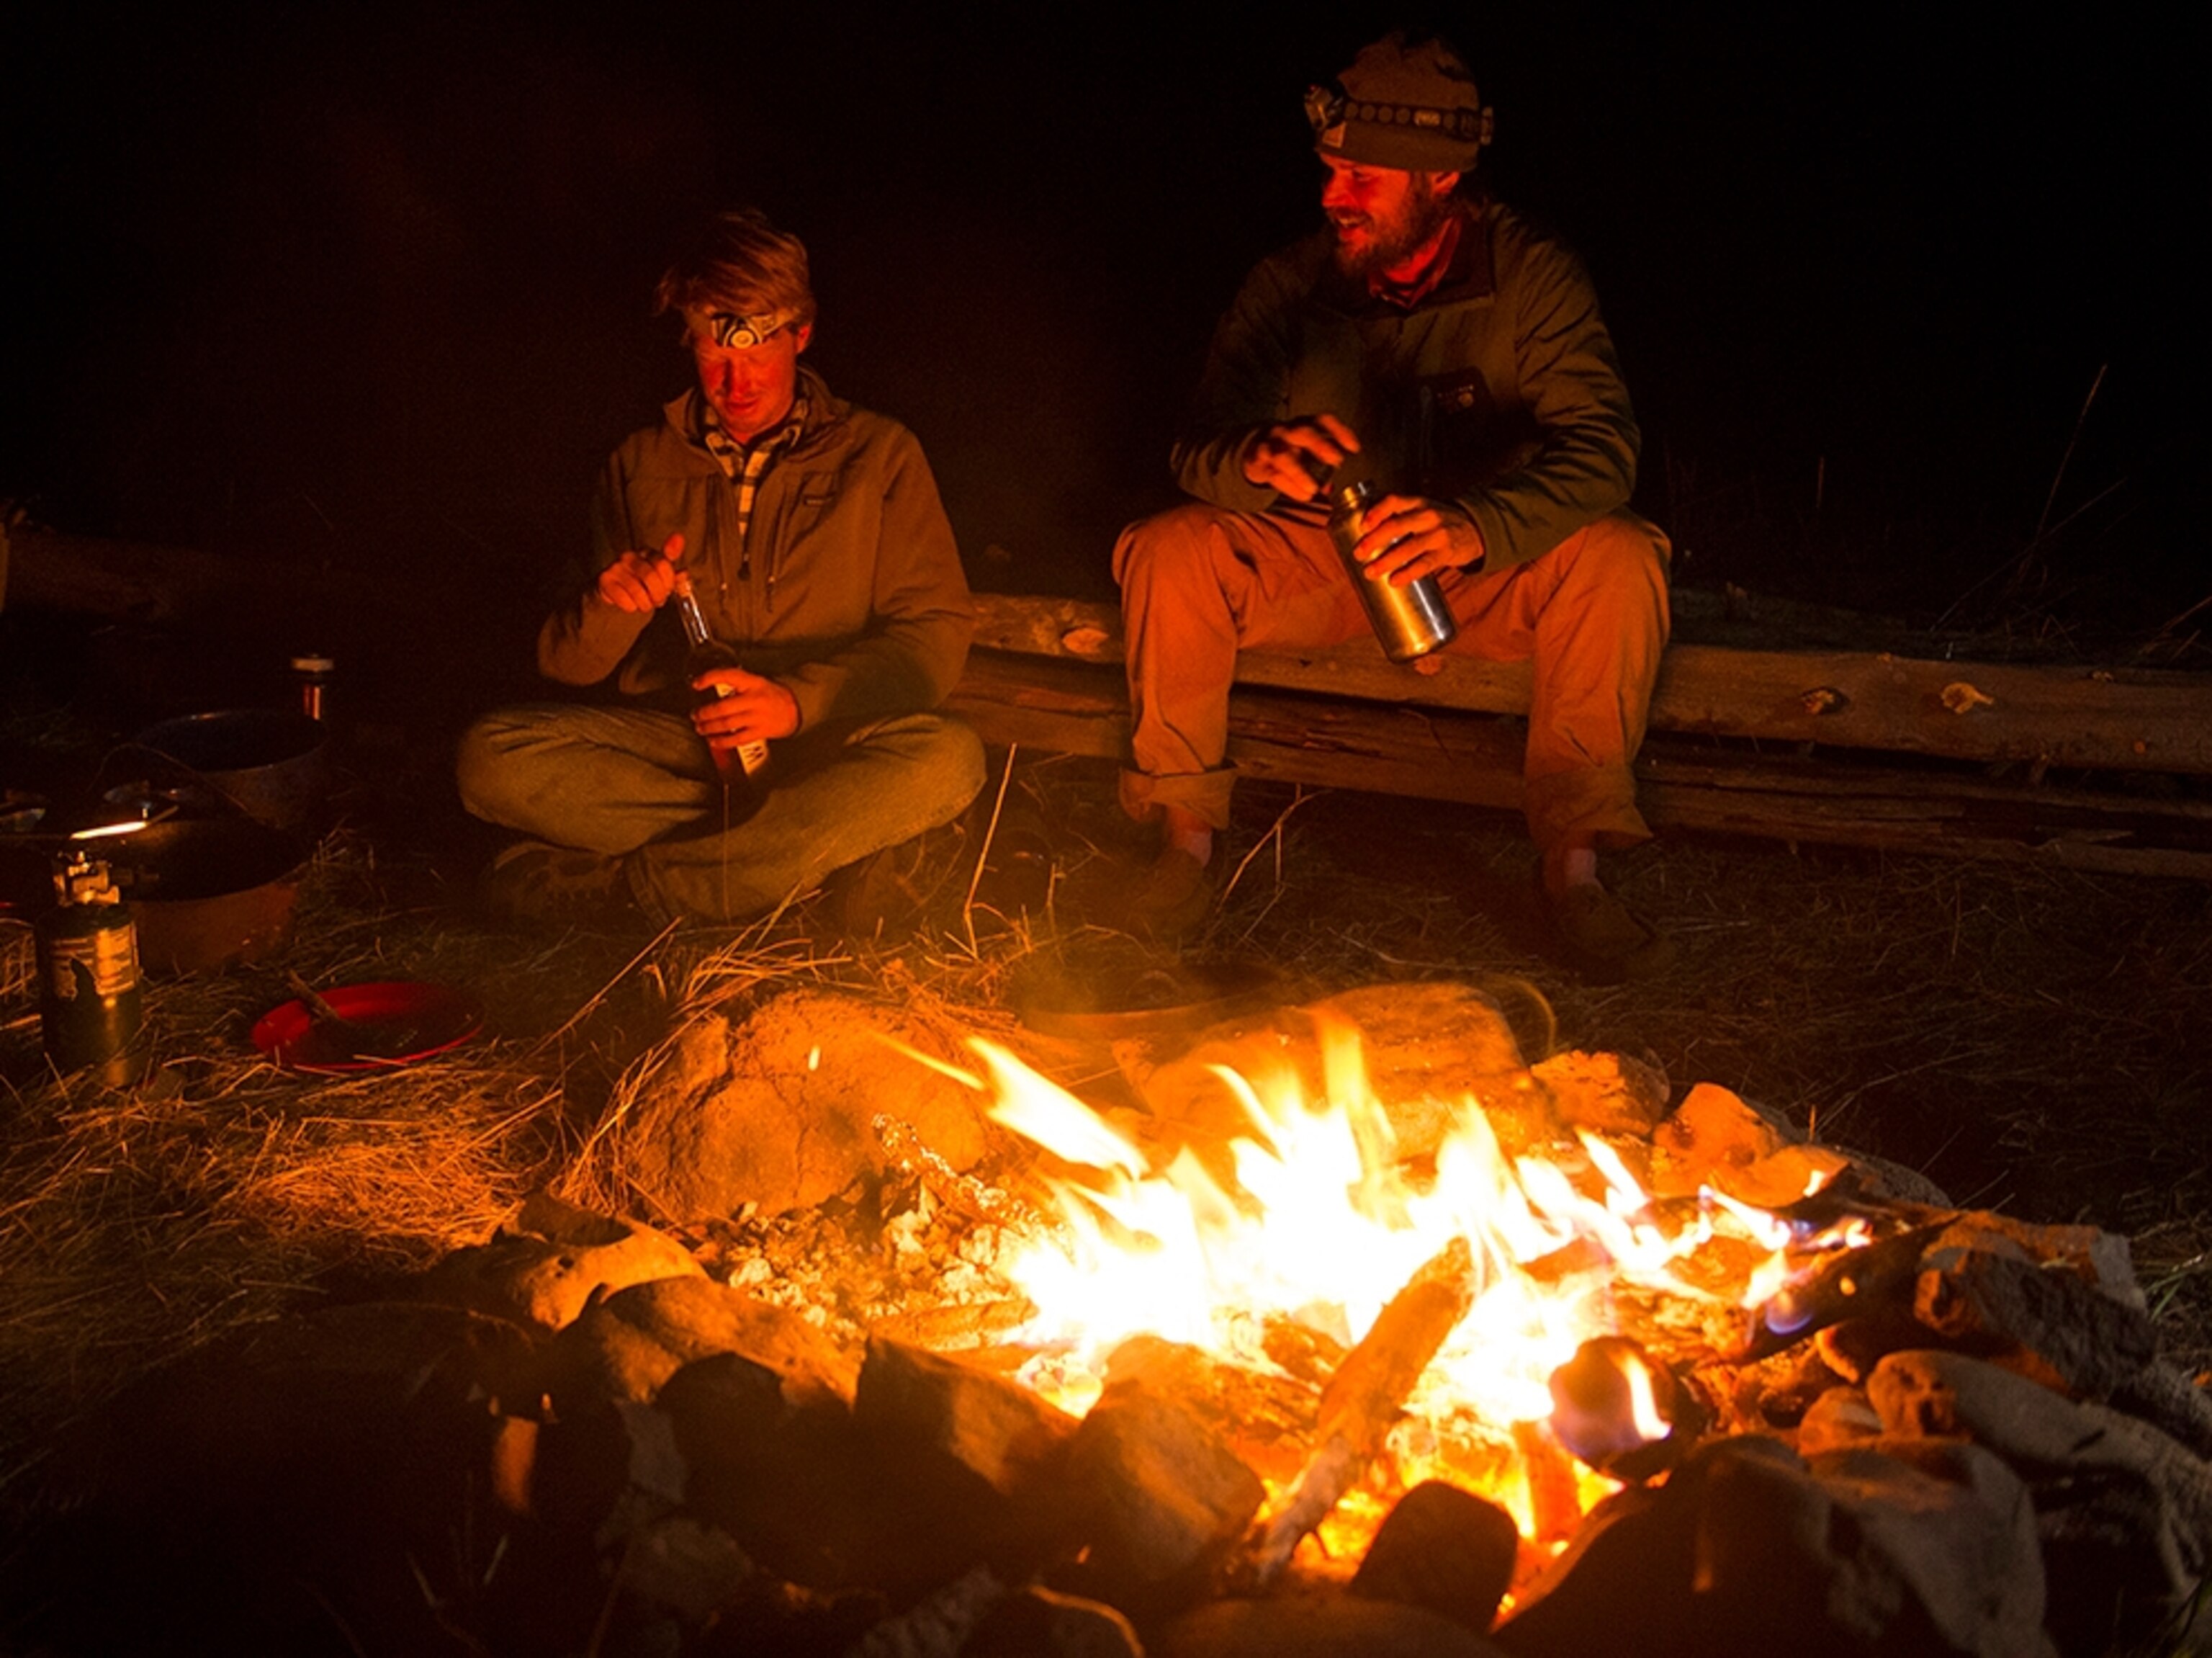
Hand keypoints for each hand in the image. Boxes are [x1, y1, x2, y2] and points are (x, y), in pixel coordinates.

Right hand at [594, 532, 683, 613]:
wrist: (616, 595)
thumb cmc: (643, 586)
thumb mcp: (662, 580)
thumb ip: (674, 575)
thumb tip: (684, 573)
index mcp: (648, 553)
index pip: (664, 563)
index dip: (669, 581)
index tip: (669, 589)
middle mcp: (631, 556)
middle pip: (651, 577)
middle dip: (658, 595)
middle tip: (658, 601)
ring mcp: (616, 566)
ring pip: (637, 590)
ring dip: (645, 604)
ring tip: (645, 604)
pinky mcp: (605, 580)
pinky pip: (623, 599)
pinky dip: (630, 607)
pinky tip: (630, 605)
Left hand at [690, 665, 800, 748]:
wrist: (794, 709)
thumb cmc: (770, 695)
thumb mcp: (755, 682)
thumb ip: (735, 684)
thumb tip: (708, 687)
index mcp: (753, 682)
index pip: (729, 676)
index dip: (709, 678)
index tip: (696, 684)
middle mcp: (755, 699)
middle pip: (723, 707)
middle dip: (705, 712)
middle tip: (695, 714)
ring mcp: (758, 717)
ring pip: (727, 724)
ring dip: (710, 727)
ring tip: (701, 727)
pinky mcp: (760, 731)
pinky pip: (737, 738)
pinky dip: (722, 741)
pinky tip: (713, 741)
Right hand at [1242, 414, 1359, 501]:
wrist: (1251, 449)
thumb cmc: (1287, 451)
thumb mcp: (1304, 453)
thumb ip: (1319, 466)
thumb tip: (1331, 486)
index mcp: (1302, 425)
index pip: (1322, 421)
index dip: (1339, 432)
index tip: (1354, 448)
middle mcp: (1286, 431)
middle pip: (1303, 432)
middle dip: (1320, 445)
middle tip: (1337, 460)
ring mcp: (1270, 444)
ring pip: (1283, 455)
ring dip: (1299, 472)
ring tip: (1313, 489)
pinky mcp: (1258, 462)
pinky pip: (1273, 474)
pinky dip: (1290, 486)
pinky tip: (1304, 496)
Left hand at [1353, 495, 1485, 585]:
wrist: (1474, 529)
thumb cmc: (1438, 522)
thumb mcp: (1421, 510)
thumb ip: (1398, 517)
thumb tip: (1364, 534)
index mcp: (1417, 503)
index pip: (1393, 501)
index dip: (1376, 512)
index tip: (1362, 526)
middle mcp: (1427, 515)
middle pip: (1396, 525)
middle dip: (1374, 540)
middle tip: (1358, 554)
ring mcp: (1438, 534)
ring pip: (1409, 547)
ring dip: (1386, 561)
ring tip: (1370, 572)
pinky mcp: (1446, 552)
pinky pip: (1424, 564)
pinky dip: (1407, 573)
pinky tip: (1394, 581)